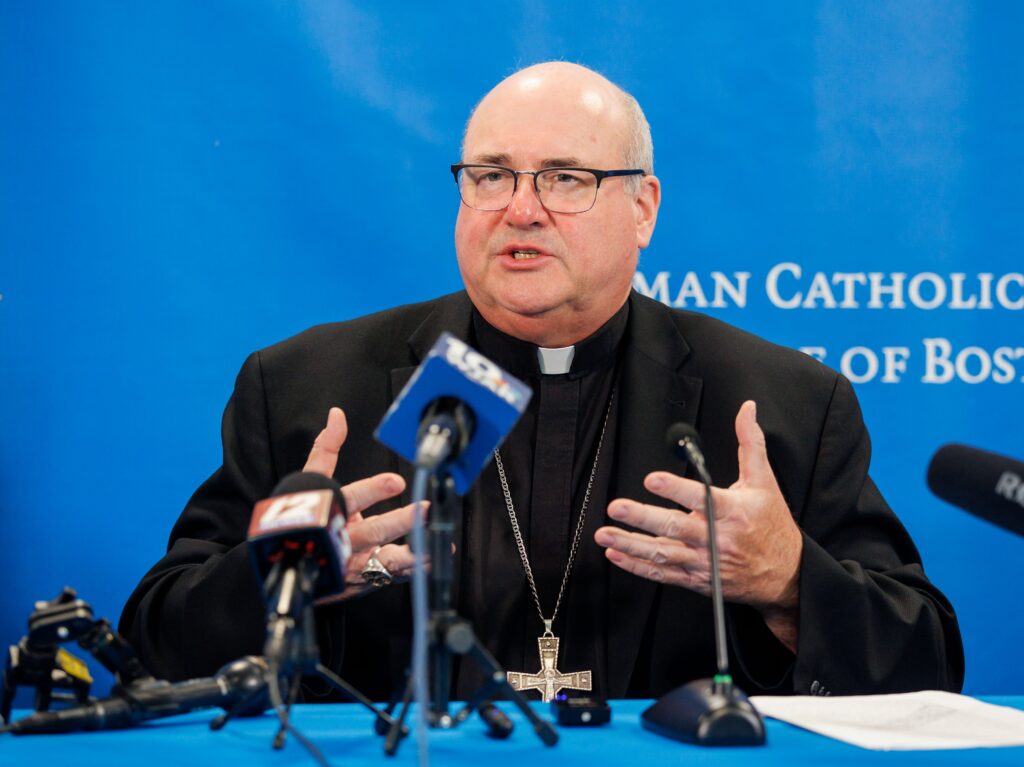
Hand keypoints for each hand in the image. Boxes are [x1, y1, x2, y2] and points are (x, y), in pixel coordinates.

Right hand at [303, 407, 422, 602]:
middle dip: (399, 523)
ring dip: (413, 553)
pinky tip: (433, 557)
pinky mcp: (366, 581)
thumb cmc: (306, 519)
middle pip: (372, 533)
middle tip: (425, 511)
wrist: (288, 569)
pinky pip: (393, 577)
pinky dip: (414, 569)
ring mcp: (355, 565)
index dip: (372, 491)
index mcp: (330, 513)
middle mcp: (343, 541)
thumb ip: (326, 450)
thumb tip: (337, 415)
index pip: (350, 500)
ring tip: (435, 544)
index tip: (397, 481)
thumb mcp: (310, 482)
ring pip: (385, 561)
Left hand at [594, 401, 801, 650]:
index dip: (675, 489)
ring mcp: (705, 562)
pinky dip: (638, 567)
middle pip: (674, 527)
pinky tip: (615, 554)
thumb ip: (750, 443)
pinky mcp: (697, 579)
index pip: (701, 498)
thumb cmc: (772, 525)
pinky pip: (663, 574)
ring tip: (604, 533)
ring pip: (663, 554)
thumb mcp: (764, 481)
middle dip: (642, 518)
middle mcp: (716, 539)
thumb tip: (746, 409)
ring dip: (631, 545)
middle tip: (616, 507)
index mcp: (732, 512)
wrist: (786, 575)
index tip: (652, 479)